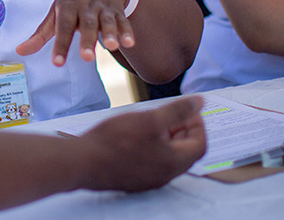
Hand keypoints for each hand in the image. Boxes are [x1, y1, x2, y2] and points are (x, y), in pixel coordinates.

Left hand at [16, 0, 134, 66]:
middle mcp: (86, 7)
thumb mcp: (55, 13)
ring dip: (110, 33)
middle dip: (87, 40)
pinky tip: (129, 43)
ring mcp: (103, 8)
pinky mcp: (118, 10)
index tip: (57, 63)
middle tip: (87, 58)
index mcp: (67, 8)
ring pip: (107, 21)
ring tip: (111, 46)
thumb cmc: (72, 0)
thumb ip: (40, 34)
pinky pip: (123, 21)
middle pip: (86, 24)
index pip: (63, 27)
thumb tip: (20, 51)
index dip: (60, 45)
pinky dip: (127, 31)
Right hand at [80, 96, 205, 191]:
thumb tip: (201, 102)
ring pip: (168, 158)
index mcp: (174, 162)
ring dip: (168, 139)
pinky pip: (153, 164)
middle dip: (183, 130)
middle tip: (172, 113)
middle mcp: (165, 176)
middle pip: (185, 152)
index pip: (200, 144)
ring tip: (154, 121)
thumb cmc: (116, 140)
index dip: (198, 124)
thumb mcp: (150, 119)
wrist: (82, 162)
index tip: (187, 109)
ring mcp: (148, 180)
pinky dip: (154, 148)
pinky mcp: (133, 180)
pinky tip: (138, 136)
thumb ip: (178, 111)